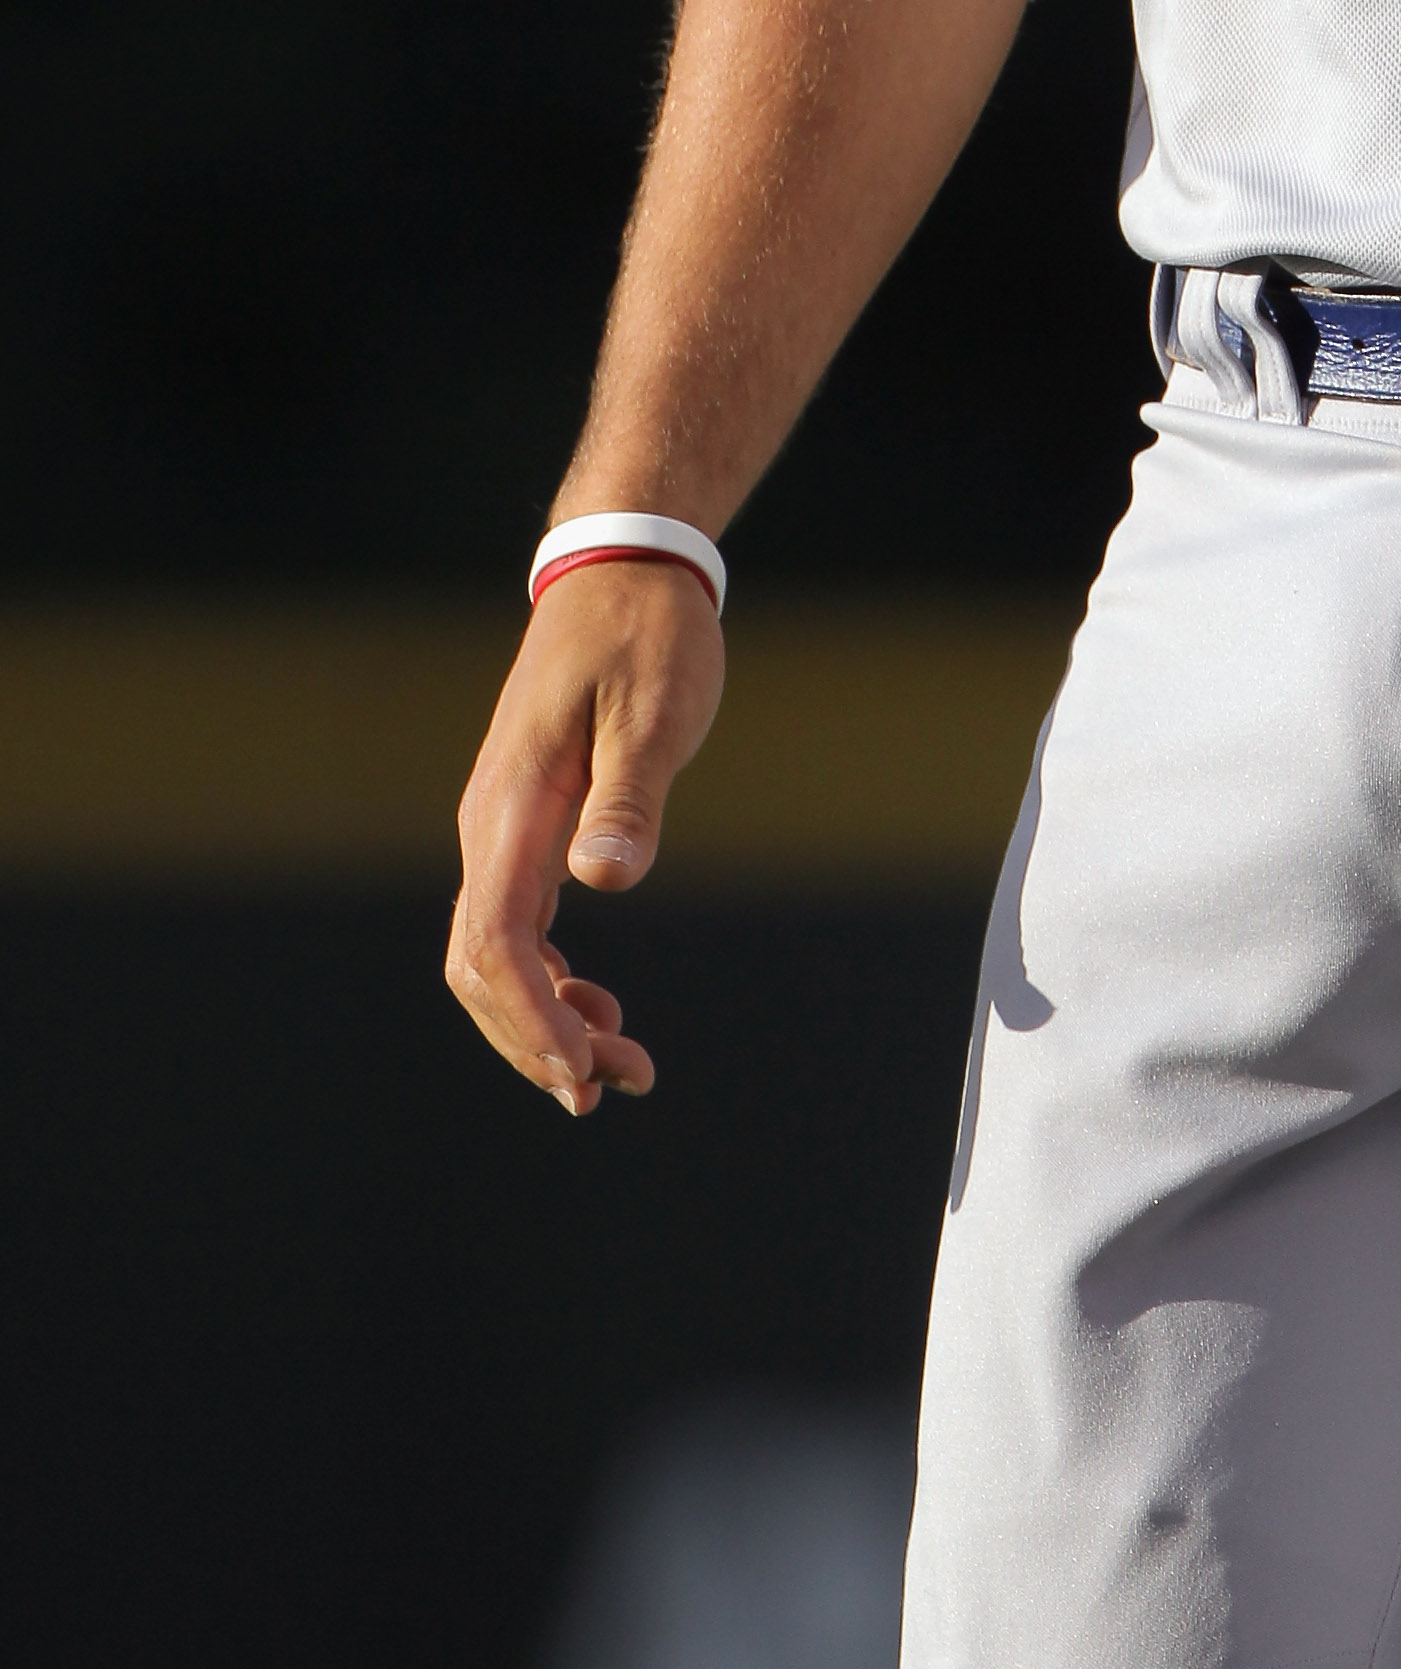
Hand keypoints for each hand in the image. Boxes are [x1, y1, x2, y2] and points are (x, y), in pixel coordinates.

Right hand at [445, 565, 724, 1115]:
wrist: (623, 574)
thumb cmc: (645, 637)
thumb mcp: (652, 710)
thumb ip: (629, 796)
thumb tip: (604, 879)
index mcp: (513, 808)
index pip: (493, 943)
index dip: (528, 1020)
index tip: (582, 1073)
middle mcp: (491, 828)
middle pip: (480, 970)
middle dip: (535, 1043)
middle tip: (607, 1094)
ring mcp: (503, 830)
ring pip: (496, 957)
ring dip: (546, 1021)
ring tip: (620, 1069)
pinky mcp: (527, 829)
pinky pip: (518, 928)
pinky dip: (552, 981)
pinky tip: (596, 1010)